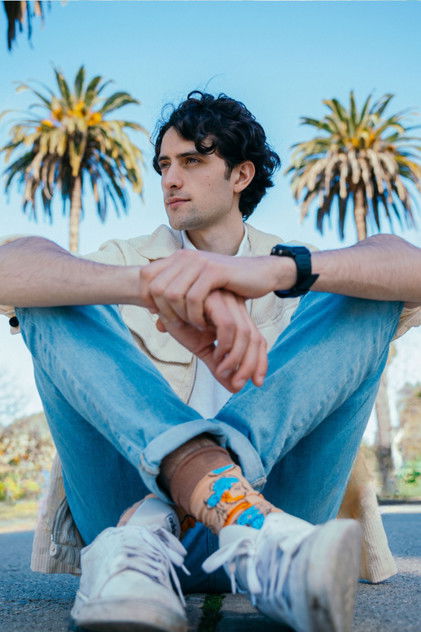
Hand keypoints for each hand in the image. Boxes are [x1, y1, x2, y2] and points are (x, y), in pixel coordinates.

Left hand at [139, 249, 295, 328]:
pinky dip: (196, 316)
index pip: (146, 277)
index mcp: (178, 258)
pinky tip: (206, 324)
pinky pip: (194, 298)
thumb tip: (157, 324)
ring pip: (173, 294)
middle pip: (155, 288)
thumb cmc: (228, 288)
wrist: (260, 274)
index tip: (165, 317)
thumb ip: (177, 307)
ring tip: (195, 326)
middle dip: (165, 312)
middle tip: (181, 326)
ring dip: (182, 316)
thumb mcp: (198, 294)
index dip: (149, 300)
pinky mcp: (214, 271)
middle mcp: (185, 256)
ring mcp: (200, 262)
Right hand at [156, 289, 267, 392]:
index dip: (261, 362)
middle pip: (256, 339)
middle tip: (237, 384)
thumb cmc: (180, 322)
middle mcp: (236, 308)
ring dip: (235, 358)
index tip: (257, 383)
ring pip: (244, 334)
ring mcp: (227, 302)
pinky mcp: (215, 298)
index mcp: (237, 318)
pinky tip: (213, 351)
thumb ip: (218, 364)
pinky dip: (224, 342)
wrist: (158, 300)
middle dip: (250, 365)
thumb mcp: (202, 347)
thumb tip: (234, 388)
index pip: (259, 341)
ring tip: (221, 370)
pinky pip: (227, 324)